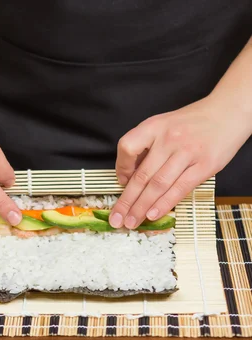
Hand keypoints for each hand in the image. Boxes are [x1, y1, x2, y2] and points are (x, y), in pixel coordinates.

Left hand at [110, 97, 249, 228]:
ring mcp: (187, 152)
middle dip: (127, 201)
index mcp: (155, 126)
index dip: (121, 168)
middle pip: (142, 175)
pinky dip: (164, 204)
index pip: (128, 147)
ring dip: (142, 207)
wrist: (227, 113)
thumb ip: (147, 146)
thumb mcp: (164, 124)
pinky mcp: (204, 166)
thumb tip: (128, 176)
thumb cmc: (192, 123)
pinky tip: (153, 215)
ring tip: (131, 222)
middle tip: (117, 219)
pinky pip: (179, 189)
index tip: (121, 182)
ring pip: (158, 185)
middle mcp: (169, 139)